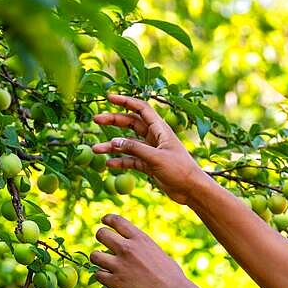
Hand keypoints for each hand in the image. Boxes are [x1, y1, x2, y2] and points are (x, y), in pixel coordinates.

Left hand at [89, 213, 190, 287]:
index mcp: (140, 239)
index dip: (107, 219)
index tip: (103, 221)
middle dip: (101, 238)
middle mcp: (127, 248)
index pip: (116, 220)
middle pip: (101, 234)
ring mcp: (119, 265)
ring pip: (94, 255)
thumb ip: (142, 247)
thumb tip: (132, 248)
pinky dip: (102, 276)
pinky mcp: (115, 282)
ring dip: (98, 259)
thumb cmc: (171, 276)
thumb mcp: (157, 252)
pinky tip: (110, 279)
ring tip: (105, 265)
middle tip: (104, 246)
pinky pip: (98, 274)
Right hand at [92, 94, 210, 205]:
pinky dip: (120, 161)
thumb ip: (135, 149)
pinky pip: (131, 160)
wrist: (192, 190)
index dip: (125, 101)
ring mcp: (151, 151)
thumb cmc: (180, 170)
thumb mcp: (156, 158)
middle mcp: (155, 137)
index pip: (141, 109)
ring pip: (128, 144)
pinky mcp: (150, 165)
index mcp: (160, 130)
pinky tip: (108, 165)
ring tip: (95, 149)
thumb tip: (114, 141)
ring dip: (112, 146)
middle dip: (113, 121)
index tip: (109, 97)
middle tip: (95, 120)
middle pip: (131, 124)